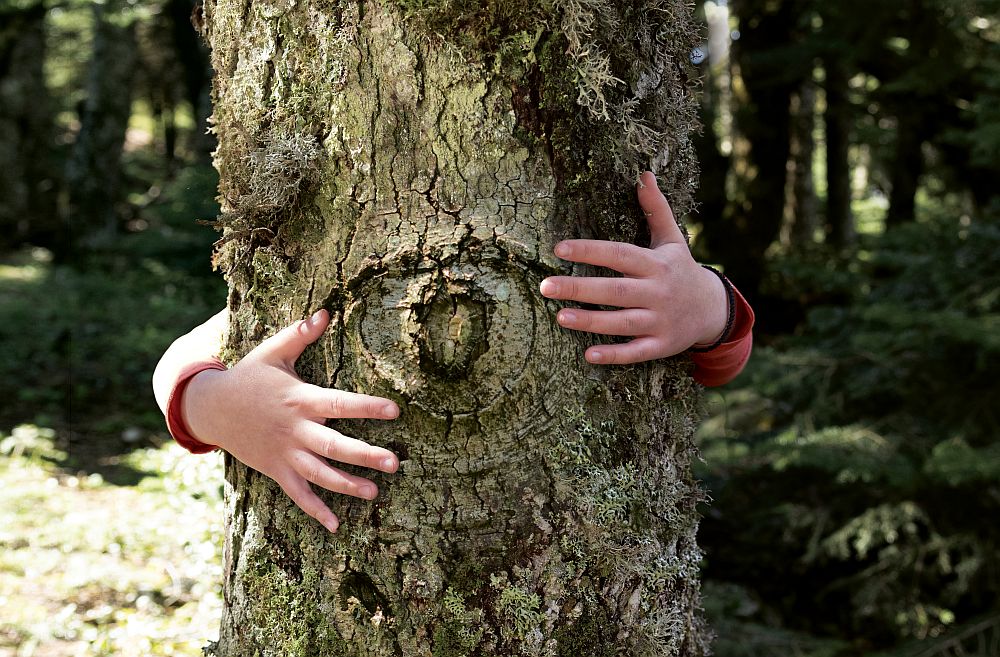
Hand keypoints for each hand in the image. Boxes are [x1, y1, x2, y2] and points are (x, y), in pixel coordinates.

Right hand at [182, 309, 399, 532]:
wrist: (211, 408)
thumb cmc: (248, 377)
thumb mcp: (272, 353)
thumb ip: (299, 335)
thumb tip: (325, 313)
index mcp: (300, 399)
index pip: (339, 403)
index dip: (366, 407)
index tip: (394, 410)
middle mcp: (295, 430)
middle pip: (334, 445)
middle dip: (365, 455)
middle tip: (394, 463)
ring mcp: (285, 453)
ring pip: (320, 474)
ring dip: (347, 485)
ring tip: (374, 493)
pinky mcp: (276, 470)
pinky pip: (297, 495)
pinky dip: (316, 511)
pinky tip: (337, 526)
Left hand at [540, 171, 727, 364]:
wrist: (713, 310)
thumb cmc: (681, 270)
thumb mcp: (672, 240)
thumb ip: (655, 209)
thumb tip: (643, 174)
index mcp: (656, 264)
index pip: (619, 254)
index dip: (590, 251)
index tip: (559, 248)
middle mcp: (658, 293)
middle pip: (615, 290)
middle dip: (579, 288)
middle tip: (545, 286)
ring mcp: (660, 321)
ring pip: (622, 323)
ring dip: (590, 322)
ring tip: (559, 316)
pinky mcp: (662, 345)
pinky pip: (636, 353)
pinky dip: (614, 355)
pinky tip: (588, 355)